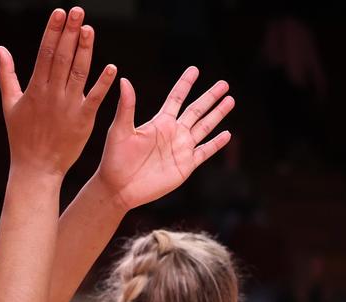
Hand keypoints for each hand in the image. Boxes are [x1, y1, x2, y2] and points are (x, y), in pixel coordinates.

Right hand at [0, 7, 115, 174]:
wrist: (36, 167)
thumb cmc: (21, 136)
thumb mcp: (10, 104)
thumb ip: (7, 74)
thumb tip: (0, 48)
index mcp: (34, 89)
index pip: (44, 53)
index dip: (53, 32)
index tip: (60, 13)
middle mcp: (51, 95)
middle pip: (62, 58)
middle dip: (70, 33)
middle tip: (77, 11)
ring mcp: (68, 107)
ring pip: (78, 72)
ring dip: (85, 50)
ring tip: (90, 28)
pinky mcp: (83, 120)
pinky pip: (94, 98)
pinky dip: (103, 83)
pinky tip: (111, 67)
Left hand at [94, 66, 233, 209]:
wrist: (118, 188)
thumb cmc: (114, 159)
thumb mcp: (120, 130)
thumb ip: (126, 107)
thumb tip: (125, 80)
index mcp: (159, 122)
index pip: (176, 98)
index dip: (185, 83)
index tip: (194, 69)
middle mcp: (173, 133)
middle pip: (196, 110)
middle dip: (210, 97)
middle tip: (224, 83)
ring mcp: (181, 148)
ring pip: (204, 127)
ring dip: (217, 114)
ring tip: (230, 100)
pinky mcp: (185, 165)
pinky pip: (204, 151)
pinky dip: (216, 143)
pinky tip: (227, 134)